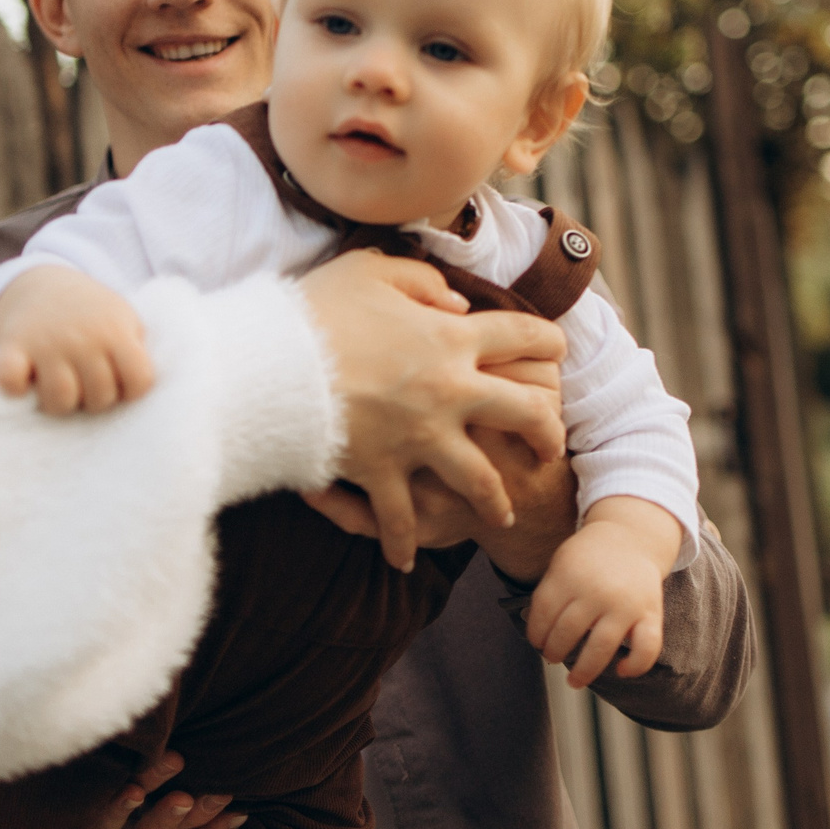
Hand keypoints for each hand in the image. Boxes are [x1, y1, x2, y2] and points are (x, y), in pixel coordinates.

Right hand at [0, 266, 154, 414]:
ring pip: (60, 401)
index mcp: (115, 331)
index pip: (139, 381)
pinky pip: (10, 381)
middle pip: (100, 398)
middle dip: (94, 399)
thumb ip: (137, 351)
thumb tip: (147, 392)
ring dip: (58, 403)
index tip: (119, 382)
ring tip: (58, 388)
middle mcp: (82, 337)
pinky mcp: (11, 347)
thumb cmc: (92, 314)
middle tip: (85, 383)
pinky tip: (24, 381)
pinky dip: (14, 388)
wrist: (44, 283)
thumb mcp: (125, 320)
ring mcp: (46, 343)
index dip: (131, 390)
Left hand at [68, 751, 246, 828]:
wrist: (39, 806)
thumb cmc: (110, 779)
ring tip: (166, 778)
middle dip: (191, 818)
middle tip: (208, 794)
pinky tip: (124, 784)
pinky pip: (93, 826)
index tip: (239, 808)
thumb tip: (223, 744)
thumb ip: (177, 772)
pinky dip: (111, 806)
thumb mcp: (144, 782)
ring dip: (155, 811)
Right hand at [297, 251, 568, 570]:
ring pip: (481, 480)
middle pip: (527, 414)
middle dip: (548, 432)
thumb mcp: (372, 269)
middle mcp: (450, 391)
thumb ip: (422, 281)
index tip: (558, 351)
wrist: (271, 363)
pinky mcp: (382, 472)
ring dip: (496, 500)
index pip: (522, 336)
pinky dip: (403, 542)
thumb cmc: (317, 310)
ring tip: (502, 514)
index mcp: (452, 338)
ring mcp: (420, 438)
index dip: (548, 341)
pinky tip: (406, 558)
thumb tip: (458, 303)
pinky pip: (400, 520)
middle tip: (550, 446)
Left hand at [528, 497, 683, 687]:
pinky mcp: (651, 613)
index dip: (535, 634)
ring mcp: (626, 604)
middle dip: (553, 652)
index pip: (543, 613)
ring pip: (600, 648)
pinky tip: (621, 671)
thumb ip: (549, 593)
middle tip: (551, 656)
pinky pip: (647, 648)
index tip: (537, 642)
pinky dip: (635, 665)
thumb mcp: (562, 563)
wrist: (632, 537)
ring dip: (583, 671)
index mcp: (570, 575)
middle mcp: (597, 590)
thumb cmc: (589, 558)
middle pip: (566, 633)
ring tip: (573, 681)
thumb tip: (536, 634)